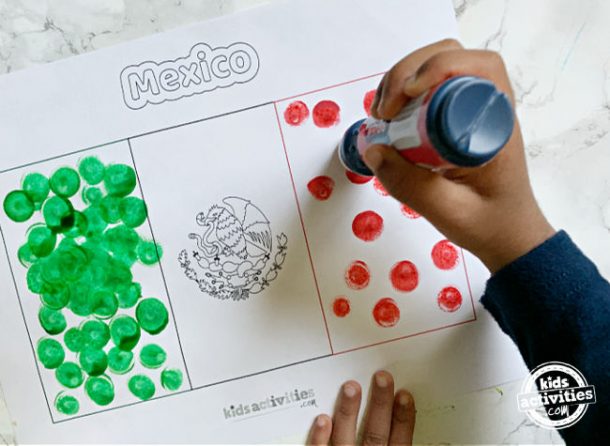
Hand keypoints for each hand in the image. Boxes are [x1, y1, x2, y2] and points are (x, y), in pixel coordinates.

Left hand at [308, 371, 415, 444]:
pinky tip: (322, 419)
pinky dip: (320, 438)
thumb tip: (398, 415)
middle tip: (382, 378)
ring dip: (349, 412)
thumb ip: (392, 440)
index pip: (400, 442)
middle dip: (380, 405)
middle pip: (375, 435)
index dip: (403, 419)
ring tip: (350, 387)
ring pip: (346, 438)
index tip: (404, 394)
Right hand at [364, 39, 554, 272]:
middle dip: (408, 72)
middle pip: (450, 55)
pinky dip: (401, 95)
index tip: (405, 97)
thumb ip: (410, 185)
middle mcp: (487, 108)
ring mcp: (470, 110)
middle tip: (383, 111)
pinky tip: (388, 119)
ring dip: (400, 81)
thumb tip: (374, 150)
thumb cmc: (489, 222)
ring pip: (434, 67)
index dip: (437, 68)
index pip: (478, 67)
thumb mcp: (449, 211)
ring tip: (380, 115)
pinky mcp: (454, 118)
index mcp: (497, 125)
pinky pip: (427, 89)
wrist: (506, 234)